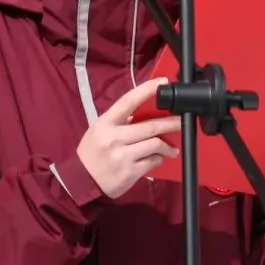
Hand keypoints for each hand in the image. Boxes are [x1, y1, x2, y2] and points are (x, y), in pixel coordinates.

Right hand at [76, 78, 181, 198]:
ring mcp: (122, 155)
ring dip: (167, 146)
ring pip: (155, 144)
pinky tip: (157, 159)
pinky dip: (158, 158)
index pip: (128, 101)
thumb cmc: (92, 153)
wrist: (82, 182)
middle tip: (182, 121)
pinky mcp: (130, 172)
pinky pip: (153, 161)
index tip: (162, 83)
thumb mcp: (99, 130)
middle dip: (171, 123)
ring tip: (171, 148)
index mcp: (105, 123)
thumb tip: (146, 112)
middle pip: (150, 126)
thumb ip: (120, 121)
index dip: (147, 90)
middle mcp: (114, 138)